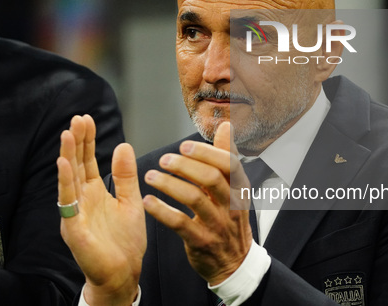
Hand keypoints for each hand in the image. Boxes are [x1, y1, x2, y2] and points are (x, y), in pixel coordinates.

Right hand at [57, 115, 145, 305]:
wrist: (123, 272)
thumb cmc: (124, 241)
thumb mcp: (130, 200)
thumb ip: (125, 175)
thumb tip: (122, 145)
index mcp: (94, 192)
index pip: (88, 160)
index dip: (87, 140)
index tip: (87, 119)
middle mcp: (81, 199)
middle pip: (76, 164)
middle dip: (76, 141)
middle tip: (77, 118)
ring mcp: (75, 212)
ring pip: (68, 179)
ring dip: (67, 156)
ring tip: (68, 133)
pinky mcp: (73, 227)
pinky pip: (67, 202)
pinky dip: (65, 182)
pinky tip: (64, 163)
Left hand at [142, 121, 252, 284]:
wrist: (234, 261)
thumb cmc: (229, 218)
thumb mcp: (235, 188)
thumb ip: (226, 156)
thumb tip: (225, 125)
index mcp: (239, 187)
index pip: (228, 164)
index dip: (205, 152)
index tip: (183, 145)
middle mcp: (231, 204)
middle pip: (211, 178)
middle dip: (185, 165)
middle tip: (164, 159)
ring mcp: (217, 224)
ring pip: (194, 199)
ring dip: (169, 184)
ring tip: (151, 176)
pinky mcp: (201, 241)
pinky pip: (180, 223)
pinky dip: (162, 211)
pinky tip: (148, 201)